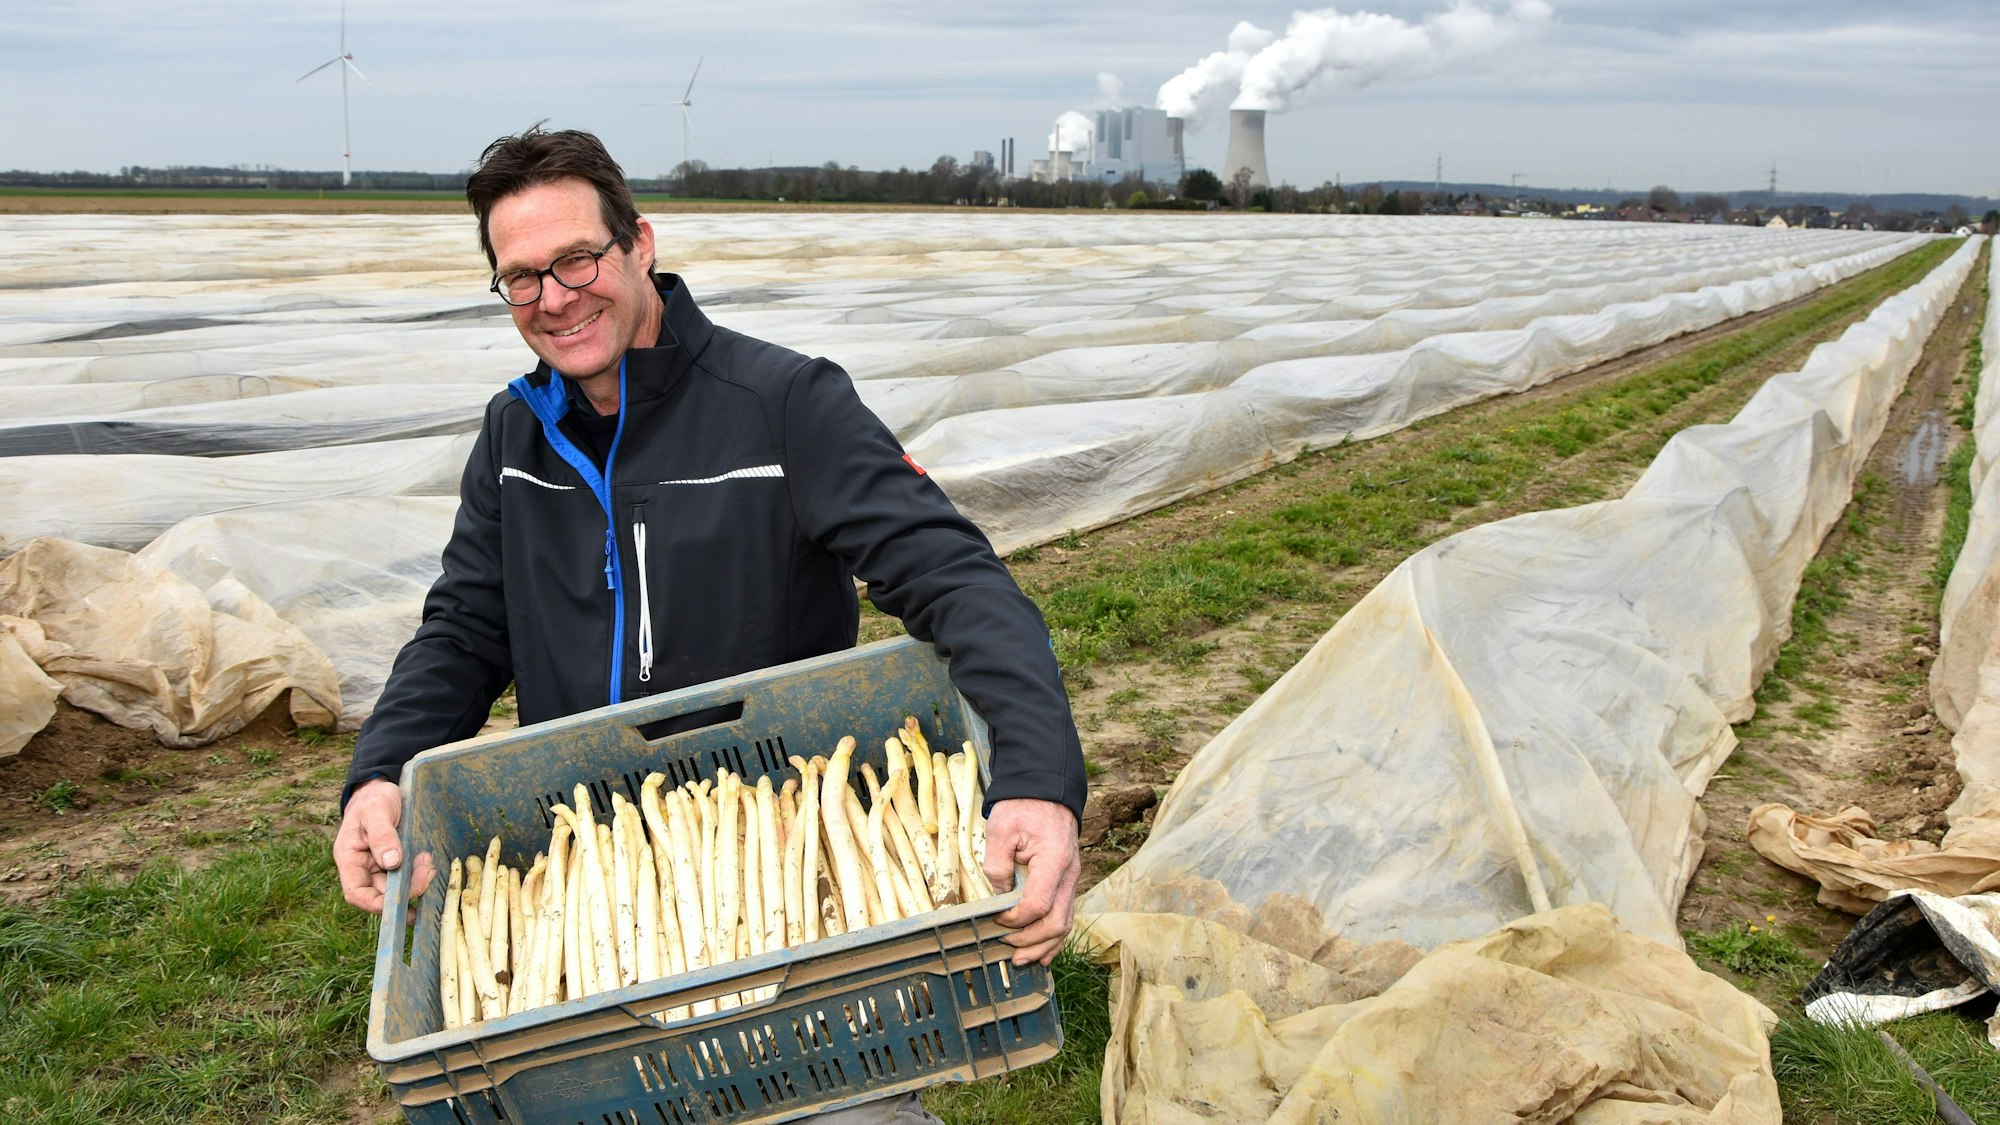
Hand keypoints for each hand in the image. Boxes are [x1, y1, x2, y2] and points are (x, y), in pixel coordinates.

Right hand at [334, 777, 431, 913]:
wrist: (382, 790)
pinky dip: (418, 878)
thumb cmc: (374, 799)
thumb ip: (382, 835)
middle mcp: (362, 867)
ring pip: (396, 888)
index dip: (376, 904)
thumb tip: (391, 862)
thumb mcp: (377, 810)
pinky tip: (429, 871)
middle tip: (428, 872)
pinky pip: (405, 878)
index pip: (356, 893)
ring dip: (415, 883)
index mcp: (349, 858)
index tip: (401, 901)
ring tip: (430, 866)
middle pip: (381, 894)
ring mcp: (378, 867)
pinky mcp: (395, 863)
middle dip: (406, 889)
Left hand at [983, 797, 1080, 965]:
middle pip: (1056, 923)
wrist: (1045, 792)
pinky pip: (1065, 916)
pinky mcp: (1066, 882)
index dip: (1015, 919)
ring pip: (1064, 925)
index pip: (1038, 905)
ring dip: (1042, 946)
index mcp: (1054, 861)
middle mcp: (1069, 875)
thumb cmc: (1023, 808)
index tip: (995, 919)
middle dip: (1030, 941)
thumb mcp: (1001, 830)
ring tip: (1021, 960)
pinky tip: (1041, 954)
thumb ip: (997, 866)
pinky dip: (1053, 938)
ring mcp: (1071, 880)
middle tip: (1005, 947)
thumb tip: (999, 897)